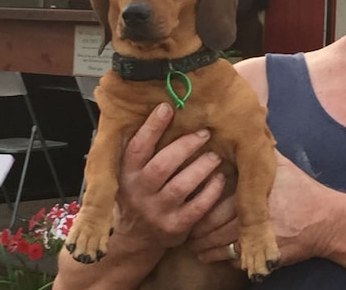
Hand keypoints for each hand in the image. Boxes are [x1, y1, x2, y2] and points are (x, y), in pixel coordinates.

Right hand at [114, 103, 226, 249]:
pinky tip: (219, 179)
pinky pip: (198, 206)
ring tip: (214, 156)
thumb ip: (141, 149)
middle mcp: (139, 192)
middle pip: (163, 165)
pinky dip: (211, 191)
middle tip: (205, 133)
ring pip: (182, 185)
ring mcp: (157, 211)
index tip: (167, 107)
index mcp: (126, 174)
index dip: (152, 127)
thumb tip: (162, 109)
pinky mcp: (175, 226)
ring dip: (202, 166)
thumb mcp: (129, 173)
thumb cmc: (138, 195)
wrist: (135, 239)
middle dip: (186, 145)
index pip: (137, 147)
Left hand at [188, 151, 333, 265]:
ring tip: (196, 248)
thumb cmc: (303, 191)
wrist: (328, 220)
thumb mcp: (282, 167)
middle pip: (217, 225)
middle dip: (199, 231)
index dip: (201, 206)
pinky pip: (238, 260)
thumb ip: (260, 153)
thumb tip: (242, 134)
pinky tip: (214, 257)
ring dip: (207, 249)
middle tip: (188, 233)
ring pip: (224, 246)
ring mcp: (263, 235)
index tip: (190, 207)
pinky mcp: (268, 254)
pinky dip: (223, 260)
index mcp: (256, 190)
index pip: (218, 199)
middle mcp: (258, 212)